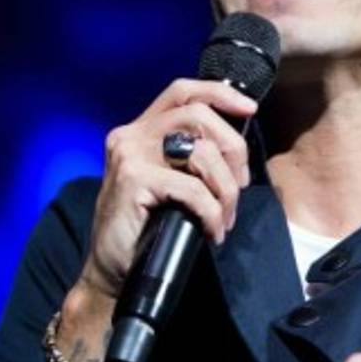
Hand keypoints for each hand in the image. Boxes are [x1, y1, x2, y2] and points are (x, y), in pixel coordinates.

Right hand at [79, 78, 256, 301]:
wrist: (111, 269)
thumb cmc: (146, 228)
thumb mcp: (168, 181)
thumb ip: (188, 156)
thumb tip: (235, 149)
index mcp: (140, 130)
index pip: (183, 92)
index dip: (220, 93)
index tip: (249, 109)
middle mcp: (131, 135)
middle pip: (199, 115)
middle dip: (234, 149)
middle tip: (240, 186)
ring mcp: (130, 156)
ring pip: (202, 152)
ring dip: (226, 189)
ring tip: (225, 217)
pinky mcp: (133, 181)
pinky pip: (193, 189)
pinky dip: (212, 212)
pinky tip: (210, 231)